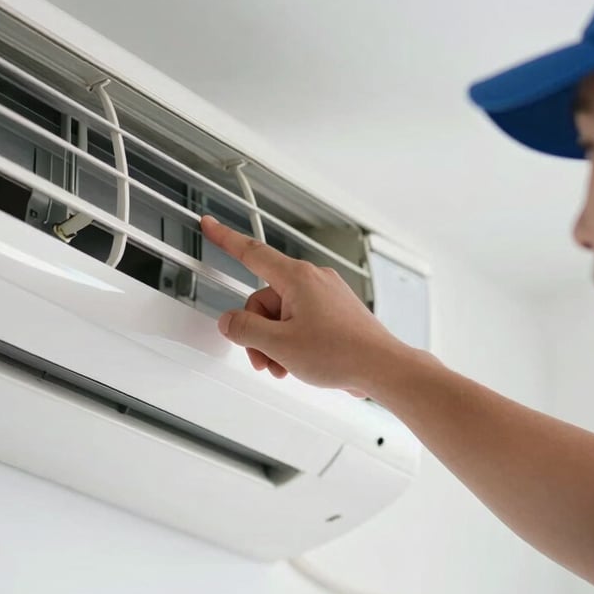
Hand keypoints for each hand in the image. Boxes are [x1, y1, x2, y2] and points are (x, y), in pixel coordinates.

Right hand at [201, 216, 411, 394]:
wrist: (382, 368)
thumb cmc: (342, 353)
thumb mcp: (280, 344)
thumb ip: (245, 329)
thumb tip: (229, 321)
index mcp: (298, 278)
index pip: (251, 252)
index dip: (226, 238)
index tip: (210, 225)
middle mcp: (313, 280)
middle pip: (263, 299)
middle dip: (258, 331)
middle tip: (264, 358)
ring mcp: (326, 295)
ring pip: (281, 314)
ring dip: (275, 342)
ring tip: (284, 365)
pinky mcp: (334, 311)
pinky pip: (300, 319)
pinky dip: (293, 340)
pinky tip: (298, 362)